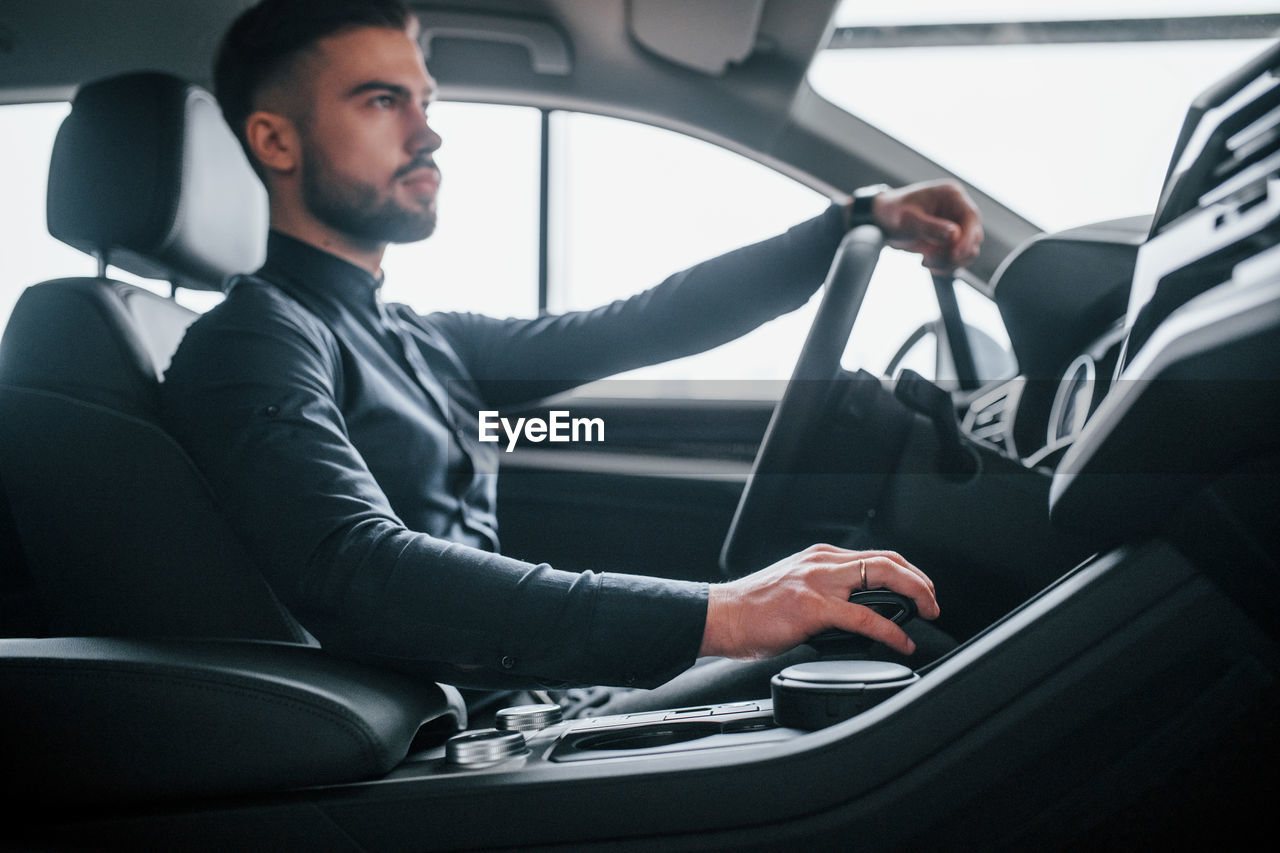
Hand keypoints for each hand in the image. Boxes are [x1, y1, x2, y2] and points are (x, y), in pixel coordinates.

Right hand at [700, 544, 939, 659]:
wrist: (721, 616)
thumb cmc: (751, 610)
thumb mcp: (792, 587)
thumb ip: (822, 591)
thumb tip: (853, 611)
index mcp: (818, 558)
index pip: (874, 555)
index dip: (906, 571)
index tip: (920, 589)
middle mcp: (822, 563)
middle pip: (887, 560)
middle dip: (919, 580)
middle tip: (934, 602)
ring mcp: (818, 583)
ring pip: (882, 578)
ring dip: (915, 596)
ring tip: (927, 615)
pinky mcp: (813, 607)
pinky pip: (865, 618)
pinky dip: (891, 631)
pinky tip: (902, 642)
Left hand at [868, 179, 983, 272]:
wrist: (881, 221)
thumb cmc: (892, 213)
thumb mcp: (908, 220)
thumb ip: (931, 228)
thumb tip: (956, 235)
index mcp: (952, 196)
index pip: (971, 218)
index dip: (967, 239)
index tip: (954, 255)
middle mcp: (958, 209)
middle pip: (973, 237)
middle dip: (953, 254)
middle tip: (927, 260)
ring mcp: (957, 225)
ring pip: (968, 250)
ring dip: (949, 262)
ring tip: (925, 261)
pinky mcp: (951, 240)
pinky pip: (958, 258)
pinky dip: (946, 265)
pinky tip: (927, 264)